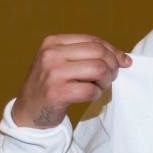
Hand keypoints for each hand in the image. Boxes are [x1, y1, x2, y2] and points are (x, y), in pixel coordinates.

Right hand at [12, 34, 131, 128]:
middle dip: (112, 66)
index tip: (123, 62)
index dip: (113, 51)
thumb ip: (87, 55)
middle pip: (98, 53)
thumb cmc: (52, 85)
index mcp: (53, 42)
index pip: (93, 41)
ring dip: (105, 81)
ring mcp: (52, 73)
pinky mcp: (56, 93)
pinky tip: (88, 96)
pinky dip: (95, 94)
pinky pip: (91, 90)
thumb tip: (124, 58)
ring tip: (99, 86)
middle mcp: (50, 54)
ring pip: (98, 69)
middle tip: (110, 78)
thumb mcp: (62, 62)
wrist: (28, 111)